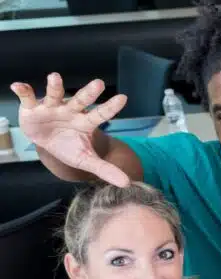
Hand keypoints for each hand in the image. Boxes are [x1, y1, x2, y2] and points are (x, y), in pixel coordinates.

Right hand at [10, 74, 129, 185]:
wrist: (47, 142)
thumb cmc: (70, 147)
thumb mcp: (86, 159)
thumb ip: (105, 169)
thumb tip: (127, 183)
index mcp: (85, 122)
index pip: (100, 115)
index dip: (111, 108)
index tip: (124, 98)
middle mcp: (70, 111)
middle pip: (81, 101)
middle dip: (88, 93)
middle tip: (99, 83)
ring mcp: (51, 108)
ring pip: (54, 95)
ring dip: (54, 87)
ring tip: (55, 77)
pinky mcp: (32, 108)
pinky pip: (27, 98)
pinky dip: (23, 92)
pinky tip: (18, 86)